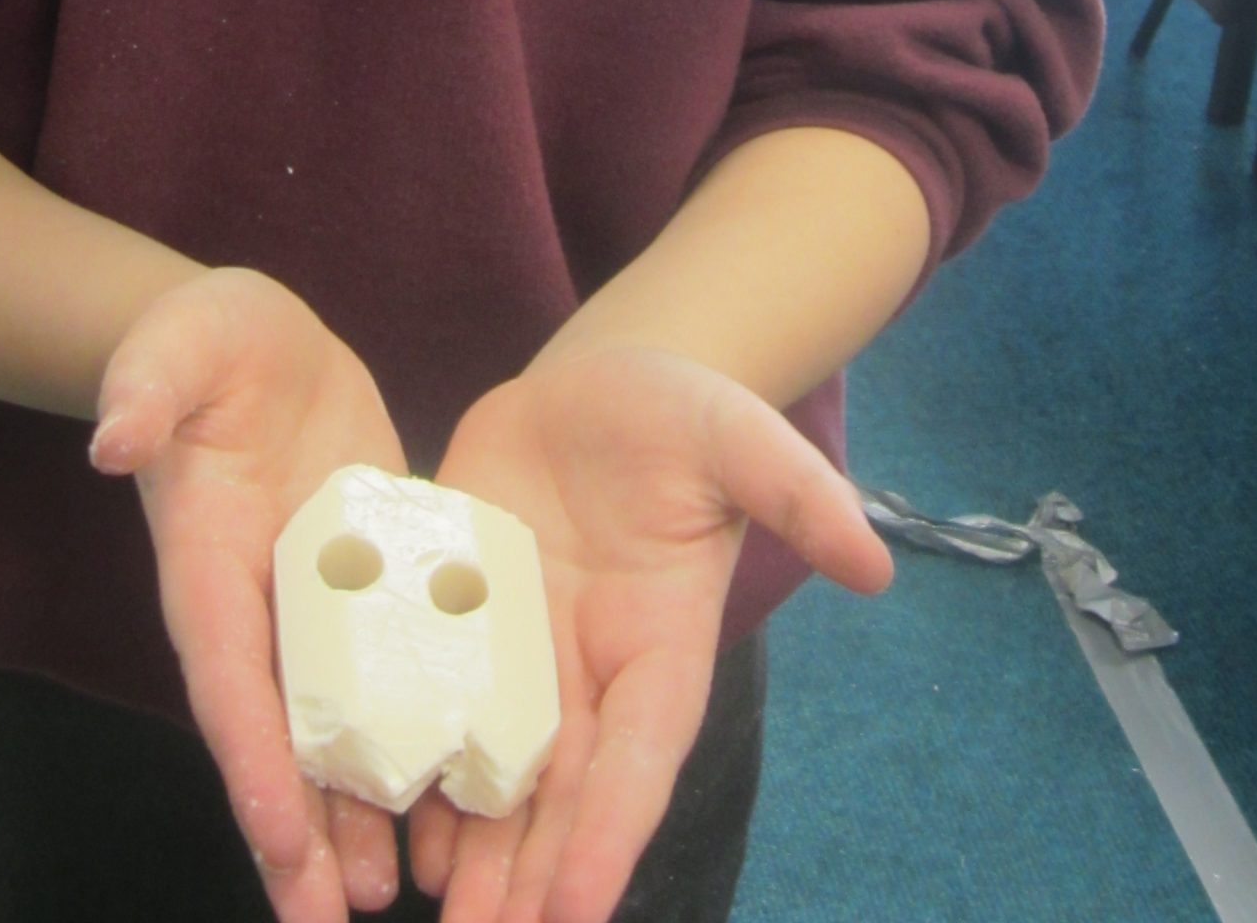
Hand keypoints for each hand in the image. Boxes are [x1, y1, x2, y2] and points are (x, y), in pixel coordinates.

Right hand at [91, 270, 410, 920]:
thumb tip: (111, 440)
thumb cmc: (204, 336)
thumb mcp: (175, 340)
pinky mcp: (361, 586)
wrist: (256, 341)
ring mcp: (308, 604)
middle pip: (272, 734)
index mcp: (204, 557)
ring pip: (326, 728)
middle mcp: (252, 603)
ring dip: (346, 814)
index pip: (224, 671)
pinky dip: (399, 742)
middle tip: (324, 922)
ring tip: (378, 899)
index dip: (248, 753)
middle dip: (292, 831)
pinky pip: (382, 676)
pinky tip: (435, 809)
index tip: (274, 834)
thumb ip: (143, 387)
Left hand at [407, 346, 890, 922]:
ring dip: (466, 846)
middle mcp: (587, 674)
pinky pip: (429, 701)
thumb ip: (798, 495)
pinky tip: (378, 817)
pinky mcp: (453, 616)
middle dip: (527, 875)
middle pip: (558, 795)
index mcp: (660, 650)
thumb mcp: (739, 438)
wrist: (592, 386)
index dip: (608, 834)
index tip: (576, 909)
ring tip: (431, 909)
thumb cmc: (678, 413)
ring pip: (492, 771)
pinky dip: (408, 761)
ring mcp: (517, 653)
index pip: (637, 761)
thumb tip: (877, 564)